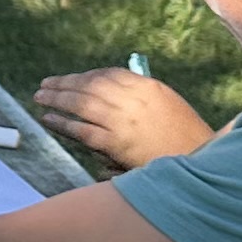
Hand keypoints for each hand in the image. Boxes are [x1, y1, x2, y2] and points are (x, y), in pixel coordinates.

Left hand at [33, 67, 212, 168]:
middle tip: (46, 85)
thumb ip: (141, 95)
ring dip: (57, 99)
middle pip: (90, 85)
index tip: (70, 79)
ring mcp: (124, 121)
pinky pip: (81, 130)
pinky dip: (62, 123)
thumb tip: (108, 89)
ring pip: (81, 103)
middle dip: (65, 83)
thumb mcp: (168, 106)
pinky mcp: (116, 144)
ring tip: (41, 97)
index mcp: (149, 88)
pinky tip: (48, 120)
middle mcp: (134, 100)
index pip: (108, 75)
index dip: (85, 76)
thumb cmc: (185, 138)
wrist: (200, 166)